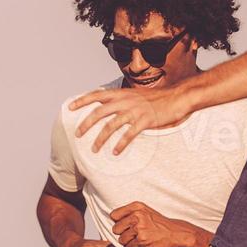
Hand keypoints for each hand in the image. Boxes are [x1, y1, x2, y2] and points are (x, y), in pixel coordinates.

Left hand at [69, 85, 191, 155]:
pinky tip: (115, 153)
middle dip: (86, 123)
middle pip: (99, 112)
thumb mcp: (136, 95)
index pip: (97, 94)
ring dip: (101, 139)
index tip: (70, 107)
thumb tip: (110, 104)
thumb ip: (122, 99)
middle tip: (77, 134)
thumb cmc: (157, 98)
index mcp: (122, 93)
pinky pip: (129, 134)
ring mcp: (135, 111)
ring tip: (94, 150)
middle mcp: (125, 101)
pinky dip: (121, 144)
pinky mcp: (145, 121)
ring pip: (111, 125)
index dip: (82, 100)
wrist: (177, 98)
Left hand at [110, 203, 196, 246]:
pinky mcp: (142, 240)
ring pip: (121, 240)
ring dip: (130, 242)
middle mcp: (137, 215)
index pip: (114, 215)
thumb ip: (129, 214)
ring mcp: (140, 228)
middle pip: (115, 229)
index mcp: (136, 206)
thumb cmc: (160, 225)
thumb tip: (112, 221)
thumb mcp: (145, 212)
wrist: (177, 234)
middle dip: (124, 234)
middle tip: (136, 234)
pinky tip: (145, 244)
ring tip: (142, 238)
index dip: (119, 223)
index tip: (128, 225)